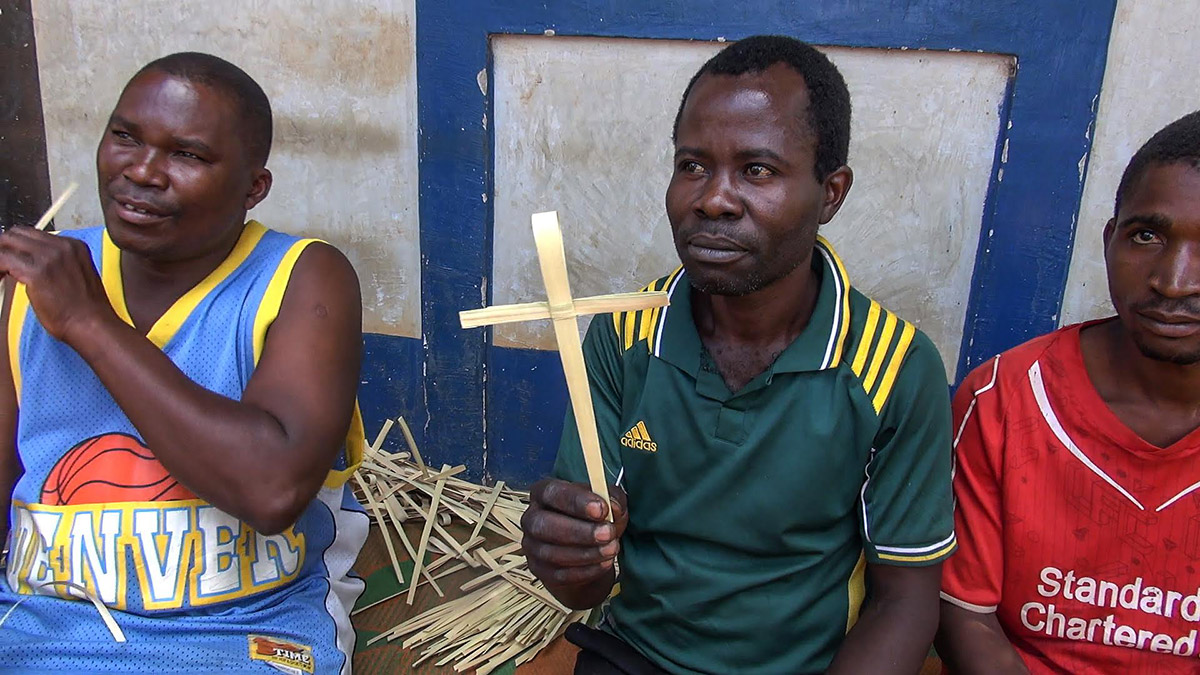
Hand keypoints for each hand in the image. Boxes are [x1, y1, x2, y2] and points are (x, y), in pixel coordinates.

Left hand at [0, 226, 114, 342]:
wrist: (92, 324)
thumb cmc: (85, 309)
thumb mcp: (77, 275)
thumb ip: (56, 263)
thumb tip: (31, 264)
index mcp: (73, 245)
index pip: (33, 234)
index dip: (17, 246)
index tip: (10, 258)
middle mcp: (62, 246)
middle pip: (17, 233)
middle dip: (4, 248)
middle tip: (1, 266)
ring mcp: (50, 257)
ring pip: (6, 243)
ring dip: (0, 258)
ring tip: (0, 273)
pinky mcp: (37, 272)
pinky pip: (2, 260)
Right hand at [522, 479, 627, 588]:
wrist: (587, 553)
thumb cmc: (593, 521)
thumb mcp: (607, 503)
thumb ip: (612, 498)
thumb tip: (613, 506)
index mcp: (544, 493)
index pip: (552, 492)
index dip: (576, 501)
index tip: (601, 509)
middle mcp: (532, 518)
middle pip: (545, 524)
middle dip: (580, 531)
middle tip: (607, 533)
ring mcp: (532, 546)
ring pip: (552, 553)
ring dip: (586, 553)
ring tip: (611, 549)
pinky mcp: (540, 571)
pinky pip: (559, 574)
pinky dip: (585, 570)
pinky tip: (603, 564)